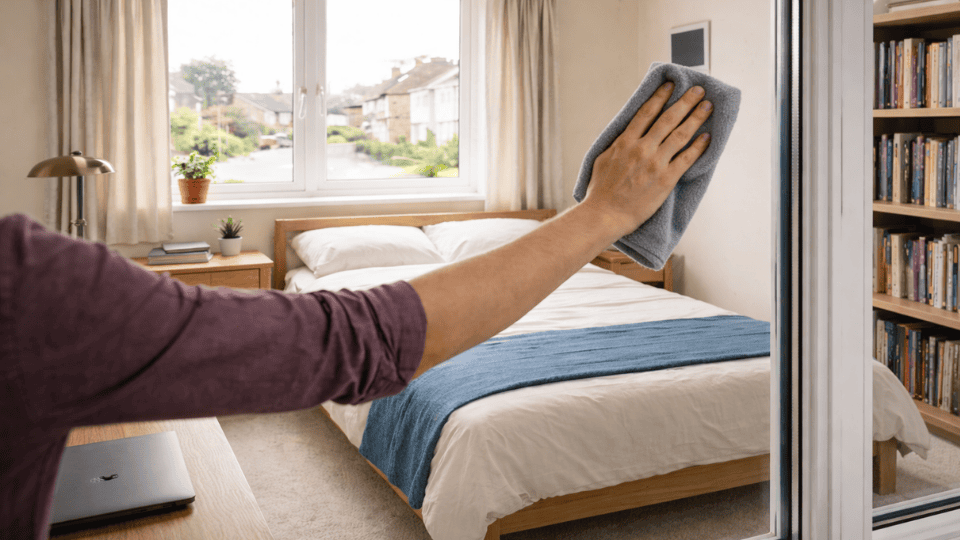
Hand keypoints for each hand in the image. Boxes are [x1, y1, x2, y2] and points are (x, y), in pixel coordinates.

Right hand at [583, 82, 712, 236]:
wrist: (605, 214)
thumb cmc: (600, 191)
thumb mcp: (602, 160)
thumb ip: (618, 145)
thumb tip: (627, 135)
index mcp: (625, 142)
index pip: (646, 112)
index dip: (660, 96)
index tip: (670, 85)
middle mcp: (642, 148)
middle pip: (668, 118)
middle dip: (685, 101)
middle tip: (698, 90)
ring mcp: (655, 163)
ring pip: (681, 134)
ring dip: (696, 117)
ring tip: (707, 106)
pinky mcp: (666, 179)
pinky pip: (687, 158)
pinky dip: (698, 146)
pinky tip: (707, 136)